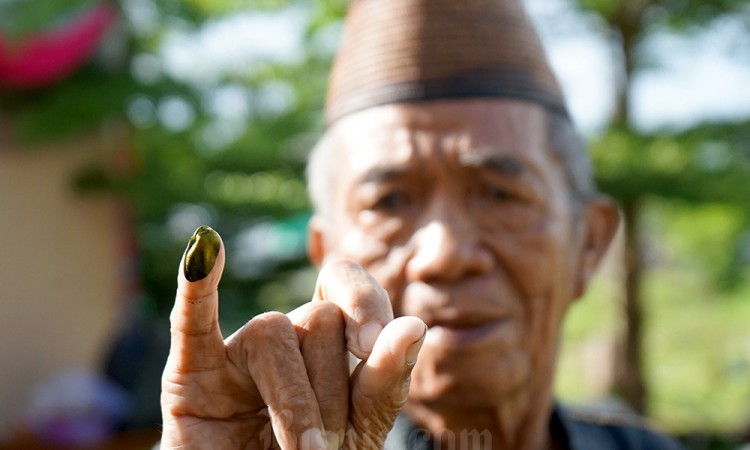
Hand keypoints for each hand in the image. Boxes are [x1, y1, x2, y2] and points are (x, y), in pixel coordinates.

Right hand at [160, 227, 425, 448]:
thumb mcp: (361, 428)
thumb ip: (383, 382)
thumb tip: (414, 325)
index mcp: (329, 340)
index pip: (346, 283)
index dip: (363, 301)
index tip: (370, 345)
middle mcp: (285, 336)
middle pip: (318, 315)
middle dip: (333, 386)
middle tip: (329, 443)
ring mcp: (235, 353)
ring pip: (272, 330)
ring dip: (295, 402)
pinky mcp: (190, 376)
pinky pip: (191, 321)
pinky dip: (196, 286)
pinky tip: (206, 249)